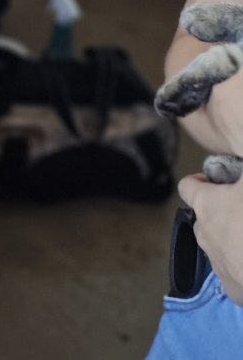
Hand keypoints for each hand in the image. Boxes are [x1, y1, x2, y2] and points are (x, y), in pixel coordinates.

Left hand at [178, 173, 242, 301]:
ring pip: (219, 247)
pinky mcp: (234, 290)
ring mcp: (218, 263)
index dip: (201, 181)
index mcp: (208, 204)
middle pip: (204, 218)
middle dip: (222, 214)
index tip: (217, 181)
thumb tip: (239, 137)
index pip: (188, 186)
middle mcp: (204, 233)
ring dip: (234, 241)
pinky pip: (235, 276)